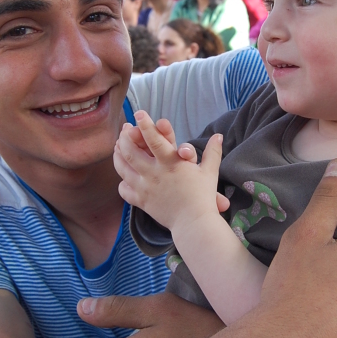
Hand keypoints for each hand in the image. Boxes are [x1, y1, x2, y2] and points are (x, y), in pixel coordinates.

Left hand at [114, 111, 227, 230]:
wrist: (193, 223)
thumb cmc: (203, 197)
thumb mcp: (209, 172)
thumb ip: (212, 152)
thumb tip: (218, 136)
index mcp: (170, 163)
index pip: (154, 139)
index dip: (145, 125)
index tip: (139, 114)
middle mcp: (154, 173)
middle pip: (130, 151)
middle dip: (125, 137)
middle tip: (125, 129)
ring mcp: (145, 187)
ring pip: (123, 168)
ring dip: (118, 155)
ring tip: (117, 147)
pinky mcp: (141, 201)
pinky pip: (124, 190)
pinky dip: (122, 183)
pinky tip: (124, 178)